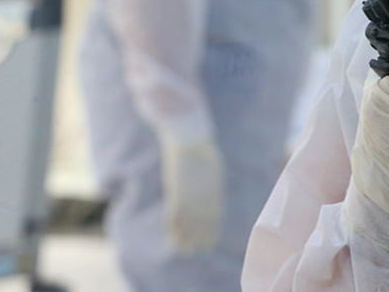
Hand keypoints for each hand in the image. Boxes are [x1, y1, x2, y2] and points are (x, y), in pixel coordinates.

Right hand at [160, 136, 223, 253]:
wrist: (190, 137)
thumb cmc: (203, 150)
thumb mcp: (212, 168)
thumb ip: (211, 186)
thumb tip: (212, 198)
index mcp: (215, 189)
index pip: (215, 215)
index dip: (212, 230)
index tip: (209, 242)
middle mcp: (205, 195)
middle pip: (203, 222)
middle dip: (201, 237)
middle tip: (198, 250)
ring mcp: (191, 194)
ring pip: (188, 221)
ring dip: (186, 237)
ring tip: (185, 249)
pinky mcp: (177, 191)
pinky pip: (175, 213)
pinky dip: (174, 225)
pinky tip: (173, 234)